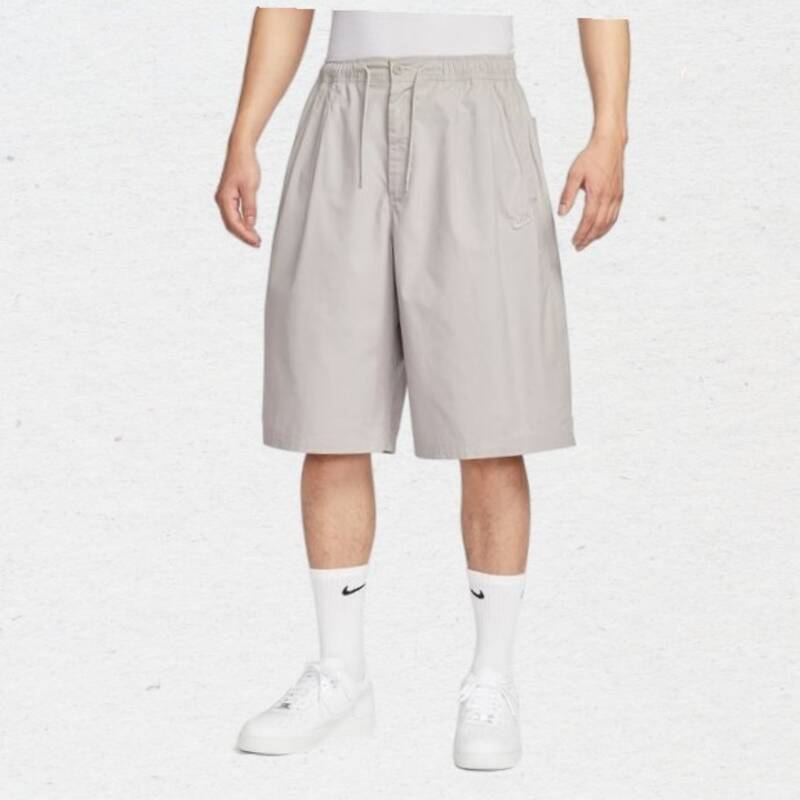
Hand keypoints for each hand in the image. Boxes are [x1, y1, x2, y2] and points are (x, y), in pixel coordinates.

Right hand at [215, 143, 261, 246]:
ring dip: (243, 230)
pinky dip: (242, 223)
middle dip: (244, 236)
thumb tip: (250, 224)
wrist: (240, 150)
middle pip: (231, 225)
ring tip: (255, 238)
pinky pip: (234, 214)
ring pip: (232, 221)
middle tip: (257, 243)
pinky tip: (250, 227)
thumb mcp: (251, 187)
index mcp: (224, 199)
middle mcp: (221, 200)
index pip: (234, 223)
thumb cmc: (244, 164)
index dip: (245, 235)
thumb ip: (250, 207)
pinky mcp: (229, 196)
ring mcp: (224, 199)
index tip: (256, 242)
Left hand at [558, 132, 624, 250]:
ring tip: (588, 241)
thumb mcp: (574, 174)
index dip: (581, 234)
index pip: (588, 220)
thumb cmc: (592, 156)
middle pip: (599, 225)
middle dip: (588, 238)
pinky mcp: (620, 194)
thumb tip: (562, 212)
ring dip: (598, 235)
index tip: (574, 242)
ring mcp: (616, 196)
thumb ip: (567, 194)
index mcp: (597, 193)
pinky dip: (607, 226)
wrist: (610, 144)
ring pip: (608, 222)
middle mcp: (609, 197)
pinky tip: (601, 230)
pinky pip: (615, 215)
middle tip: (579, 246)